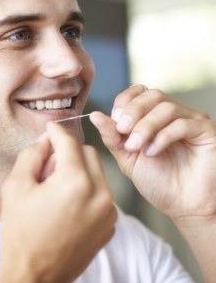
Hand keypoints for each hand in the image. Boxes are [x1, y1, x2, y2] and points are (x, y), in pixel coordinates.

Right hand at [0, 122, 115, 282]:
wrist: (35, 276)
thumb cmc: (21, 232)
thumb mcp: (15, 186)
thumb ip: (32, 154)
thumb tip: (45, 139)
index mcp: (75, 182)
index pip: (69, 142)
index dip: (57, 131)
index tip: (50, 127)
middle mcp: (99, 194)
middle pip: (88, 152)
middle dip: (69, 151)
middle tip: (49, 165)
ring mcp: (108, 211)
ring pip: (97, 171)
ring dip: (79, 169)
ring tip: (57, 186)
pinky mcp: (110, 224)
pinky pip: (102, 192)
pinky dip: (87, 188)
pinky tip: (68, 202)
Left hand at [90, 84, 215, 220]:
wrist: (183, 207)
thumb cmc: (158, 182)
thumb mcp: (127, 157)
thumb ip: (112, 136)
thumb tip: (95, 115)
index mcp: (152, 116)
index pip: (137, 93)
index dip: (124, 102)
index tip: (114, 120)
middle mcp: (173, 114)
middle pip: (152, 96)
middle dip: (133, 112)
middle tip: (123, 130)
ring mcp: (191, 120)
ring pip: (166, 108)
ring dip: (146, 126)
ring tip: (136, 147)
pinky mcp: (206, 131)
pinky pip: (183, 124)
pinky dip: (163, 136)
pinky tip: (153, 152)